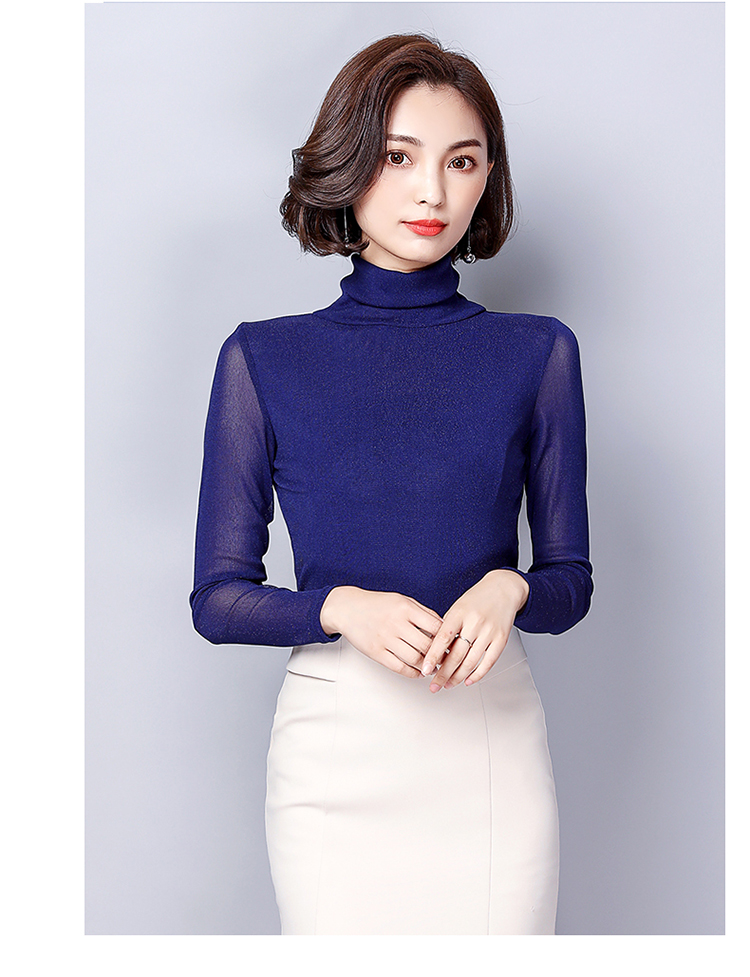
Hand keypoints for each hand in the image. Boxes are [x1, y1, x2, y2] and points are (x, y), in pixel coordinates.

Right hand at [320, 586, 442, 677]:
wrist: (347, 608)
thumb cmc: (376, 604)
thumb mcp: (402, 600)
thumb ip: (423, 613)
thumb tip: (444, 628)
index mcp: (405, 608)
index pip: (436, 626)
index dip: (447, 638)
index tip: (452, 644)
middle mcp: (395, 623)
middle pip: (427, 646)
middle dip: (440, 656)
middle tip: (446, 660)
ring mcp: (385, 639)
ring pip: (415, 659)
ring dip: (427, 667)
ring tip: (433, 668)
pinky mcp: (376, 652)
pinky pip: (399, 667)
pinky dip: (412, 673)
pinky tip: (418, 672)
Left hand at [421, 570, 529, 691]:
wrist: (504, 588)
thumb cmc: (477, 598)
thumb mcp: (457, 607)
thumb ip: (447, 626)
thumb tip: (434, 650)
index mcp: (460, 613)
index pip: (443, 639)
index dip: (433, 656)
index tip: (425, 670)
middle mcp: (475, 622)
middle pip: (456, 655)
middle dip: (443, 674)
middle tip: (434, 685)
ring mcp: (489, 632)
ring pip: (471, 662)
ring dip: (458, 677)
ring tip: (448, 685)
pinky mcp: (501, 639)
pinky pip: (488, 662)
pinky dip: (477, 675)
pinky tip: (468, 681)